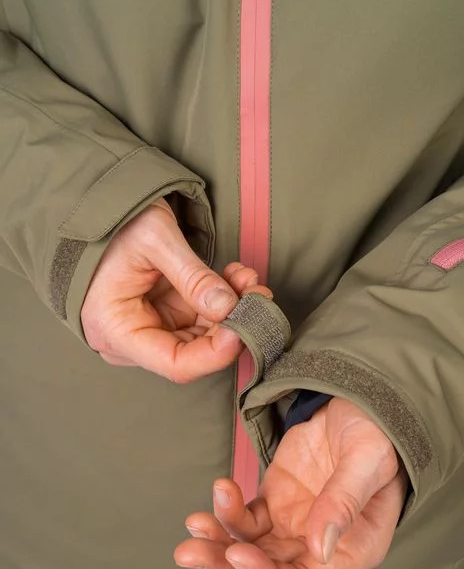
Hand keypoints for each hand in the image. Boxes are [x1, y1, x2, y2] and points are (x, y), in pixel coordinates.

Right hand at [81, 199, 270, 381]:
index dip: (215, 353)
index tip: (244, 327)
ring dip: (233, 309)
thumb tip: (228, 308)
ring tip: (247, 278)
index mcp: (116, 330)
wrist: (101, 204)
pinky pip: (202, 317)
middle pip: (195, 351)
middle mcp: (132, 339)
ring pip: (205, 334)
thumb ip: (193, 277)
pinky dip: (224, 299)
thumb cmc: (116, 222)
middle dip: (232, 325)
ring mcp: (152, 328)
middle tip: (258, 295)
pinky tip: (235, 277)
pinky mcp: (167, 315)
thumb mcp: (155, 240)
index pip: (175, 363)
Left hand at [174, 398, 408, 568]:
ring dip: (217, 539)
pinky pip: (245, 517)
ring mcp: (293, 524)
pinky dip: (226, 510)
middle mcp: (318, 546)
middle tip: (189, 553)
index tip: (239, 555)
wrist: (361, 405)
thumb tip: (320, 549)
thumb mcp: (368, 461)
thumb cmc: (377, 436)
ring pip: (248, 547)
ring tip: (194, 522)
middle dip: (226, 564)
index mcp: (352, 549)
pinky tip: (220, 489)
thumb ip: (344, 502)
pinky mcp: (275, 502)